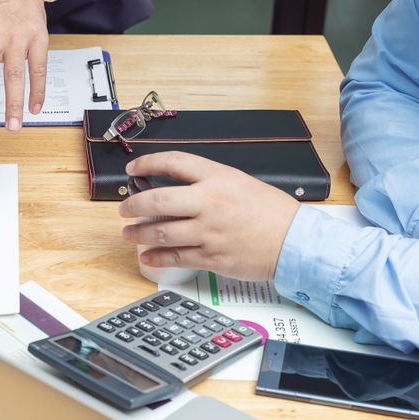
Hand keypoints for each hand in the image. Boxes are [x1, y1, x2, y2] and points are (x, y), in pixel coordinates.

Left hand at [118, 152, 300, 280]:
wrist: (295, 242)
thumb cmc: (272, 212)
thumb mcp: (240, 183)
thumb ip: (208, 183)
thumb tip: (176, 188)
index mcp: (218, 178)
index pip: (174, 162)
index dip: (148, 163)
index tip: (134, 169)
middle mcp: (210, 203)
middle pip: (158, 200)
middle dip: (134, 204)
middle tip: (124, 208)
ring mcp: (209, 232)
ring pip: (162, 232)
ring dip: (139, 233)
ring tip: (129, 233)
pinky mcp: (212, 257)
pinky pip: (176, 257)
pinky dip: (157, 257)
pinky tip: (147, 256)